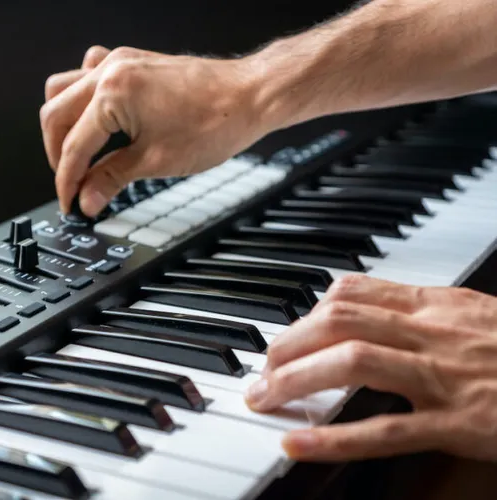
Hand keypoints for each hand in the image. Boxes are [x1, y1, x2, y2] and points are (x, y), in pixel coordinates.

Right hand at [40, 45, 273, 215]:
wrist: (249, 97)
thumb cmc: (215, 122)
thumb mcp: (156, 161)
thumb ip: (111, 179)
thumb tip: (87, 199)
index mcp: (112, 93)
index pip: (73, 146)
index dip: (67, 181)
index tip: (70, 202)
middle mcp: (110, 70)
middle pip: (55, 114)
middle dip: (58, 155)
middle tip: (72, 185)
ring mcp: (119, 61)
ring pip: (63, 89)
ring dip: (63, 124)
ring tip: (77, 155)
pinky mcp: (131, 62)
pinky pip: (88, 73)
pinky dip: (82, 98)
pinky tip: (95, 120)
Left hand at [245, 274, 496, 462]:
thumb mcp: (476, 318)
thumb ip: (425, 314)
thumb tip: (371, 314)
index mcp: (439, 306)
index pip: (353, 292)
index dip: (306, 313)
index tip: (285, 333)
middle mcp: (436, 332)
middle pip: (340, 321)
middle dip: (289, 342)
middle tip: (261, 367)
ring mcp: (446, 377)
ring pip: (353, 363)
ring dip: (296, 379)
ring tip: (264, 397)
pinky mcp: (461, 423)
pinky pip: (386, 429)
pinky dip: (335, 438)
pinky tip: (299, 444)